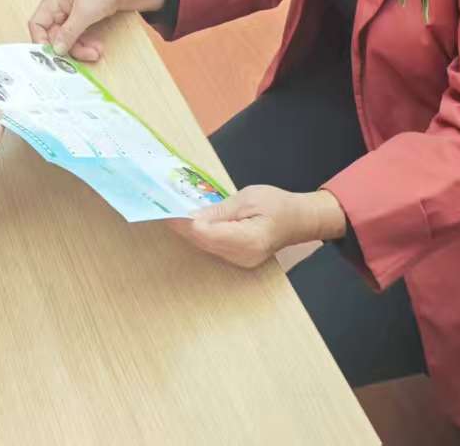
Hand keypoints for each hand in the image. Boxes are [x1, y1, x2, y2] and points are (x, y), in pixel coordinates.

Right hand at [27, 0, 162, 60]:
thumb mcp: (84, 12)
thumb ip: (68, 32)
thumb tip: (56, 49)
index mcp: (52, 0)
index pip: (37, 24)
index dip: (41, 41)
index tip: (52, 55)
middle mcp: (58, 8)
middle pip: (54, 36)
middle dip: (70, 47)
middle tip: (86, 54)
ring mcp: (69, 15)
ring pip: (67, 40)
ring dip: (81, 48)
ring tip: (96, 51)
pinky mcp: (80, 21)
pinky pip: (77, 38)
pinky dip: (86, 44)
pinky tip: (97, 47)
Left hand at [174, 186, 347, 269]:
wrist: (298, 220)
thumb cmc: (277, 205)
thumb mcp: (248, 198)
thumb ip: (220, 210)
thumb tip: (193, 215)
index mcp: (249, 240)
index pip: (207, 234)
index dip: (185, 223)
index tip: (168, 210)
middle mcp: (243, 256)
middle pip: (203, 242)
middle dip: (182, 226)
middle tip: (161, 209)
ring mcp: (240, 261)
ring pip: (205, 246)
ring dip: (188, 231)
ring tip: (171, 213)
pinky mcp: (238, 260)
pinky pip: (212, 248)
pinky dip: (200, 235)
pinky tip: (189, 223)